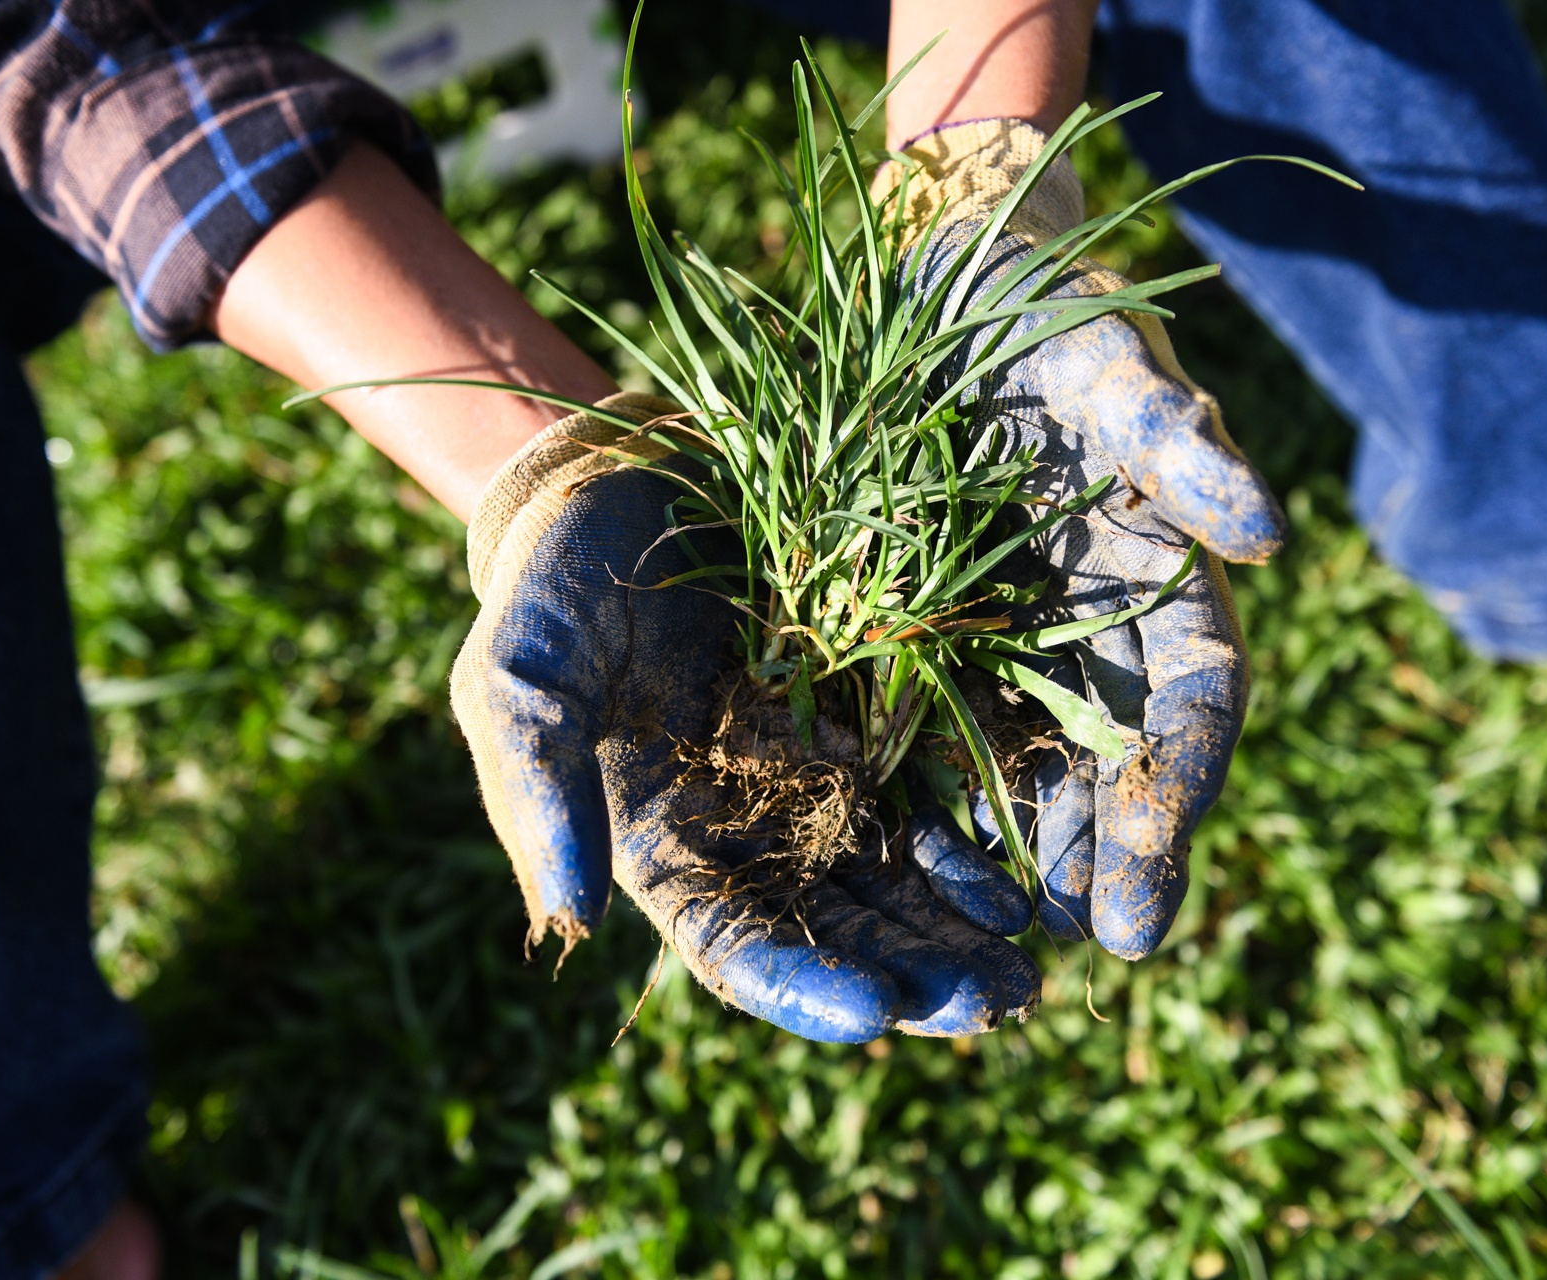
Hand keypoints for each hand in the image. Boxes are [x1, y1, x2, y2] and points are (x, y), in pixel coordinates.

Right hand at [450, 396, 1042, 1041]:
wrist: (625, 488)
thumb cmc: (556, 585)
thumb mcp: (520, 676)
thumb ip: (537, 787)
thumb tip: (570, 924)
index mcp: (659, 846)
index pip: (734, 946)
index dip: (801, 988)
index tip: (876, 1015)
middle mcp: (745, 833)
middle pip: (836, 934)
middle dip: (913, 977)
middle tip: (996, 1008)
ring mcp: (811, 779)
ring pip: (893, 883)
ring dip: (957, 935)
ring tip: (1026, 974)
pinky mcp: (862, 720)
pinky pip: (926, 798)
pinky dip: (969, 848)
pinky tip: (1018, 886)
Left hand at [889, 119, 1280, 955]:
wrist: (947, 269)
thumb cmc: (1045, 303)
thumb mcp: (1106, 358)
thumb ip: (1178, 439)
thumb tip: (1271, 534)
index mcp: (1161, 567)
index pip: (1188, 709)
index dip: (1171, 808)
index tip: (1141, 913)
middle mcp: (1095, 616)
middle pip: (1114, 756)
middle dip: (1107, 852)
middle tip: (1077, 948)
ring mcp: (1012, 623)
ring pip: (1031, 754)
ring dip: (1028, 844)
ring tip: (999, 931)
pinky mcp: (927, 616)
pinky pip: (937, 715)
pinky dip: (936, 785)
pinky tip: (914, 853)